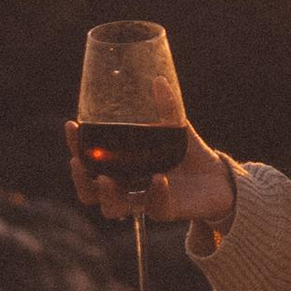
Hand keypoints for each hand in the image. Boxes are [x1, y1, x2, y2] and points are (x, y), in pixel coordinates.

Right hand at [64, 120, 237, 230]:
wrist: (218, 178)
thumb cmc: (189, 153)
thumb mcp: (176, 127)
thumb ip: (167, 108)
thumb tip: (158, 79)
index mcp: (121, 165)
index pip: (89, 159)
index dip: (75, 145)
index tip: (72, 125)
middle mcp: (127, 185)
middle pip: (89, 192)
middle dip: (79, 179)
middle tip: (77, 162)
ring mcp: (144, 199)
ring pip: (112, 208)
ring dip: (106, 196)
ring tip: (107, 180)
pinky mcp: (166, 210)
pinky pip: (154, 208)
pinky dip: (155, 193)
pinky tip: (160, 179)